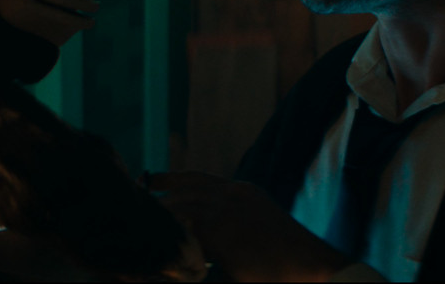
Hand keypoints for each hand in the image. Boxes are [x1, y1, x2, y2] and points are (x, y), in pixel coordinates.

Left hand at [148, 171, 351, 281]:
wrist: (311, 268)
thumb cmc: (287, 260)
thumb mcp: (259, 230)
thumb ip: (233, 227)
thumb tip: (209, 242)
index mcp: (242, 192)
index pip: (197, 177)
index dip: (170, 178)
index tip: (148, 181)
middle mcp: (233, 193)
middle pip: (183, 186)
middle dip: (157, 193)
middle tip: (132, 198)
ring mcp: (227, 209)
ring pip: (179, 205)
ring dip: (159, 215)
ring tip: (137, 223)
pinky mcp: (221, 231)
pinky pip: (184, 228)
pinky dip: (168, 234)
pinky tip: (155, 242)